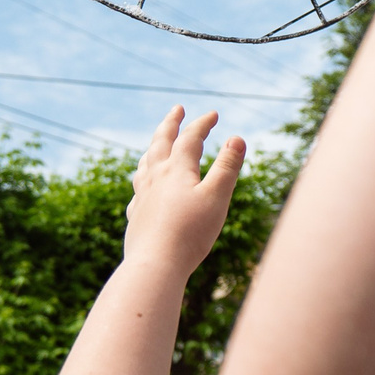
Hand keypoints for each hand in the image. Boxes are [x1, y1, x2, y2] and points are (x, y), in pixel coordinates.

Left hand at [125, 106, 245, 280]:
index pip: (190, 138)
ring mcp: (142, 196)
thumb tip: (237, 138)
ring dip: (154, 148)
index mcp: (176, 170)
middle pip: (160, 142)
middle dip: (171, 123)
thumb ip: (227, 167)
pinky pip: (138, 190)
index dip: (202, 124)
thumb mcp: (217, 197)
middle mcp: (155, 178)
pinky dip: (143, 180)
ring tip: (157, 144)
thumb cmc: (190, 233)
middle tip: (177, 109)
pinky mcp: (137, 216)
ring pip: (145, 163)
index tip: (213, 114)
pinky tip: (144, 189)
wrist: (155, 265)